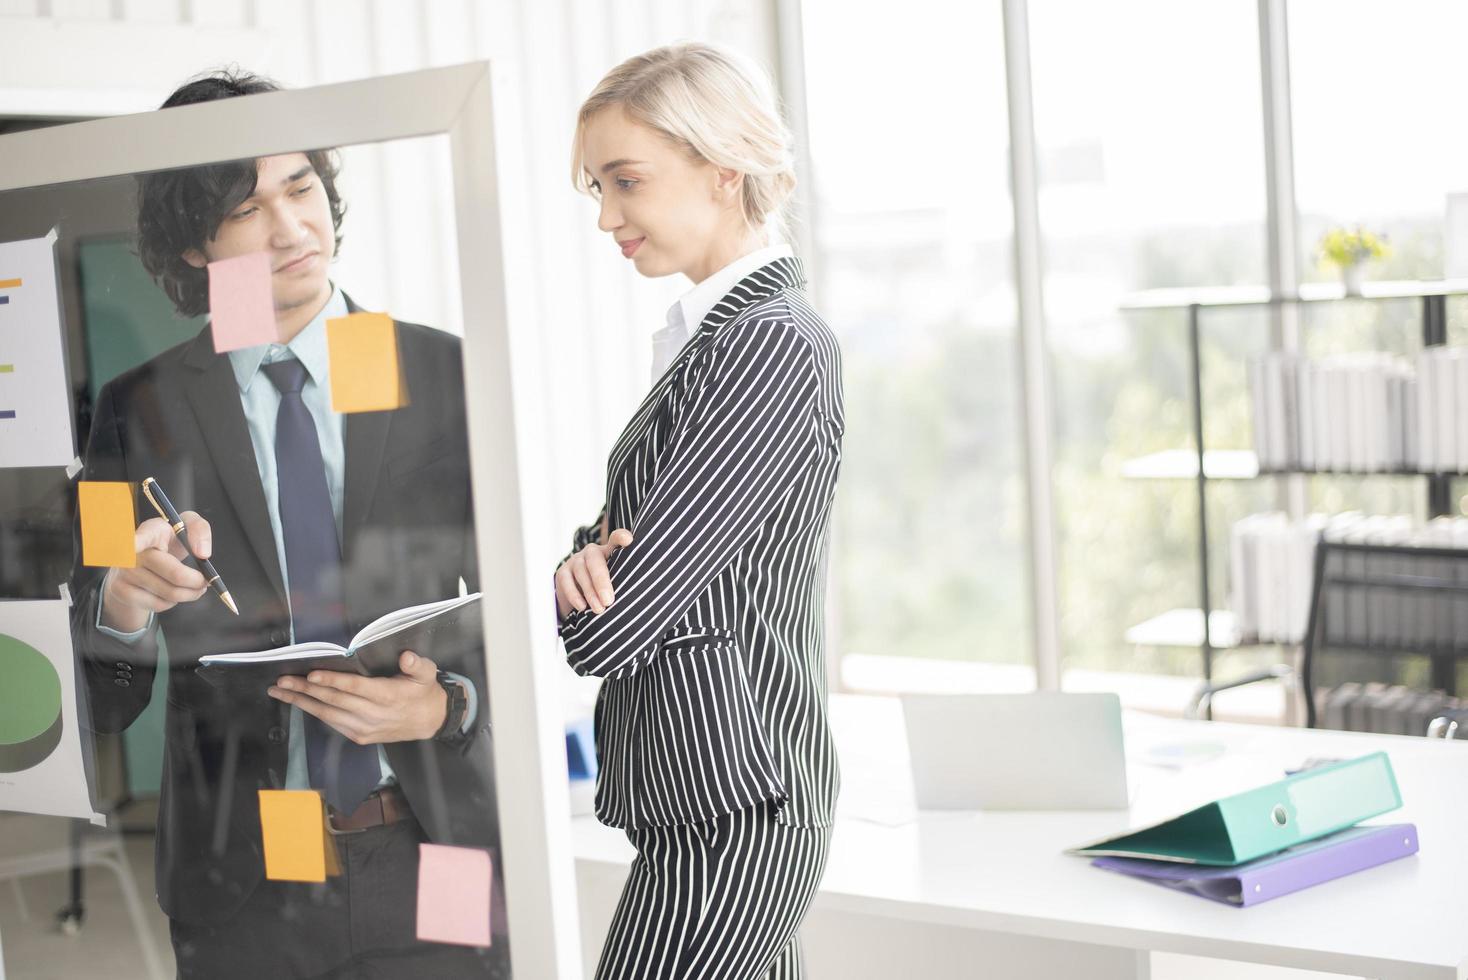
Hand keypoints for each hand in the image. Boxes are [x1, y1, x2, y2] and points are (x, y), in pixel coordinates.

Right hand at [100, 511, 211, 632]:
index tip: (134, 545)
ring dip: (190, 594)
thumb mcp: (188, 525)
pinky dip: (173, 602)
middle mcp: (133, 552)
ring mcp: (124, 572)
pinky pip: (158, 605)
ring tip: (194, 587)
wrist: (145, 555)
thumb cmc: (171, 538)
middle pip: (176, 574)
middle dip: (197, 581)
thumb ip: (199, 530)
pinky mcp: (121, 590)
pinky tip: (173, 591)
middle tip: (205, 581)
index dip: (138, 541)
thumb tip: (203, 553)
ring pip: (170, 593)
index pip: (143, 537)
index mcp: (151, 532)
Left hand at [267, 650, 447, 744]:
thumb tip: (406, 656)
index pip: (353, 687)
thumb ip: (416, 664)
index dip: (331, 680)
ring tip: (280, 692)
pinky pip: (332, 723)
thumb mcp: (426, 673)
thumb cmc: (423, 692)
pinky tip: (299, 703)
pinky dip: (313, 712)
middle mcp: (371, 714)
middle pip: (333, 700)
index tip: (311, 674)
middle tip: (282, 681)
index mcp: (387, 695)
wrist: (430, 722)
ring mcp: (363, 727)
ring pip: (327, 714)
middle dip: (305, 689)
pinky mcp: (359, 736)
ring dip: (301, 702)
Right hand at [556, 528, 632, 618]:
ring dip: (590, 592)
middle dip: (602, 581)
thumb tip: (632, 597)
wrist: (579, 596)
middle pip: (595, 560)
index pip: (615, 540)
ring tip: (599, 609)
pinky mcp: (563, 572)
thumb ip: (623, 582)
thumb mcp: (616, 582)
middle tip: (608, 601)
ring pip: (581, 571)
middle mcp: (592, 552)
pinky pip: (566, 581)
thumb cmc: (605, 589)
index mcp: (609, 551)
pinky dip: (574, 595)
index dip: (620, 538)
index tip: (628, 540)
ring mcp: (576, 560)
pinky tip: (582, 607)